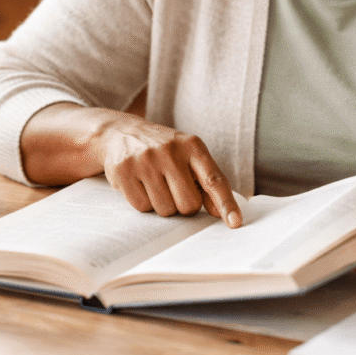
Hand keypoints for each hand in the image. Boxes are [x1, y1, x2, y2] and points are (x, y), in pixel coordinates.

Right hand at [94, 115, 242, 226]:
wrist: (120, 132)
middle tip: (173, 188)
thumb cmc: (163, 150)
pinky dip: (143, 202)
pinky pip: (142, 207)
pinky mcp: (124, 170)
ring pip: (165, 209)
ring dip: (162, 205)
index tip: (235, 222)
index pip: (214, 180)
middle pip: (188, 204)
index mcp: (192, 146)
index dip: (226, 203)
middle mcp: (170, 150)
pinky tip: (139, 184)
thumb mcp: (187, 156)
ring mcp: (145, 160)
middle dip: (183, 205)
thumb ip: (206, 181)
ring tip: (154, 183)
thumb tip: (219, 212)